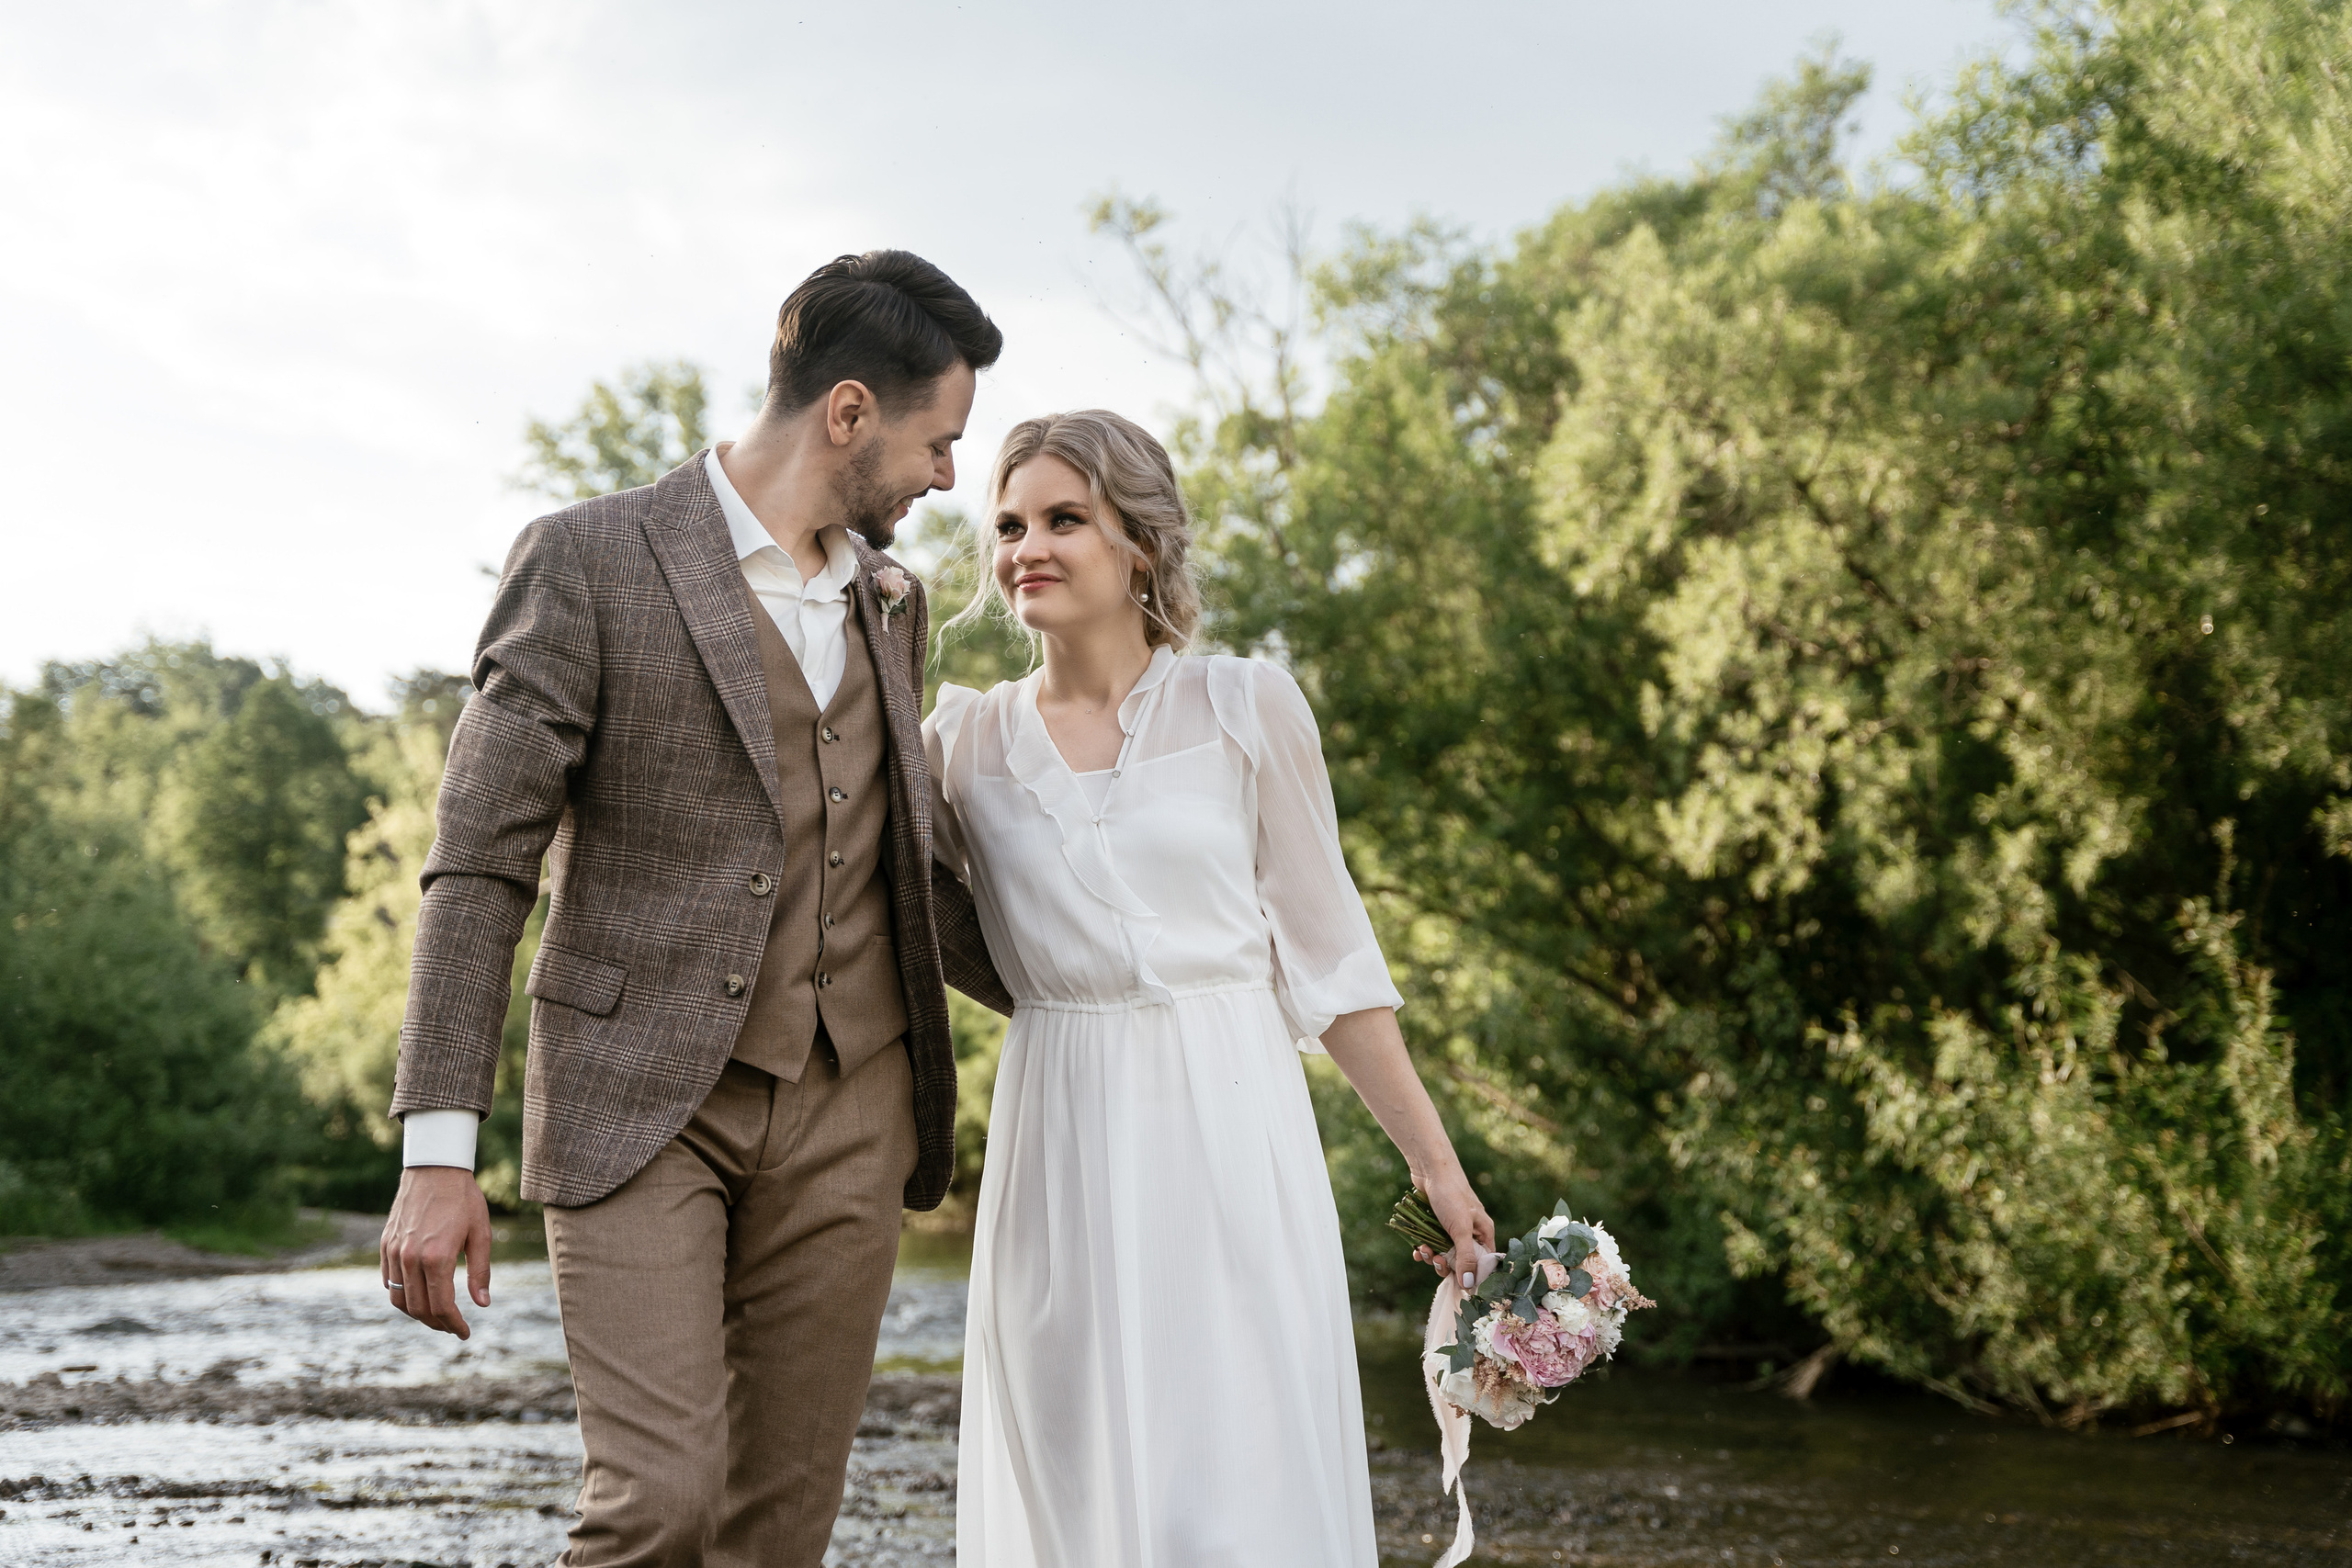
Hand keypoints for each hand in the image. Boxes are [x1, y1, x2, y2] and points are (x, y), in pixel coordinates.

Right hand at [381, 1165, 493, 1338]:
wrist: (434, 1167)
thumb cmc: (463, 1199)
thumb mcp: (481, 1233)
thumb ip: (480, 1271)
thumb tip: (482, 1304)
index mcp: (437, 1257)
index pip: (442, 1306)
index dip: (454, 1325)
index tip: (465, 1332)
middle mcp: (411, 1258)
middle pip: (418, 1308)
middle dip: (437, 1324)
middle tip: (452, 1327)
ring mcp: (394, 1252)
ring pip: (398, 1299)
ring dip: (417, 1314)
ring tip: (436, 1316)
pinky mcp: (385, 1244)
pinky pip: (388, 1281)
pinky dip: (400, 1295)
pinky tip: (417, 1295)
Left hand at [1408, 1166, 1494, 1290]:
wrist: (1430, 1169)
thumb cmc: (1451, 1196)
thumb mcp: (1461, 1229)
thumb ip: (1466, 1257)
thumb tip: (1469, 1285)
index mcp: (1483, 1232)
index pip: (1483, 1262)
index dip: (1472, 1275)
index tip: (1459, 1283)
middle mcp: (1470, 1231)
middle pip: (1461, 1260)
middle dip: (1446, 1265)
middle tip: (1436, 1260)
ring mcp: (1451, 1227)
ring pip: (1443, 1253)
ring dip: (1432, 1256)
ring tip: (1423, 1250)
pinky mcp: (1435, 1223)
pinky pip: (1431, 1243)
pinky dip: (1423, 1249)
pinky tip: (1416, 1249)